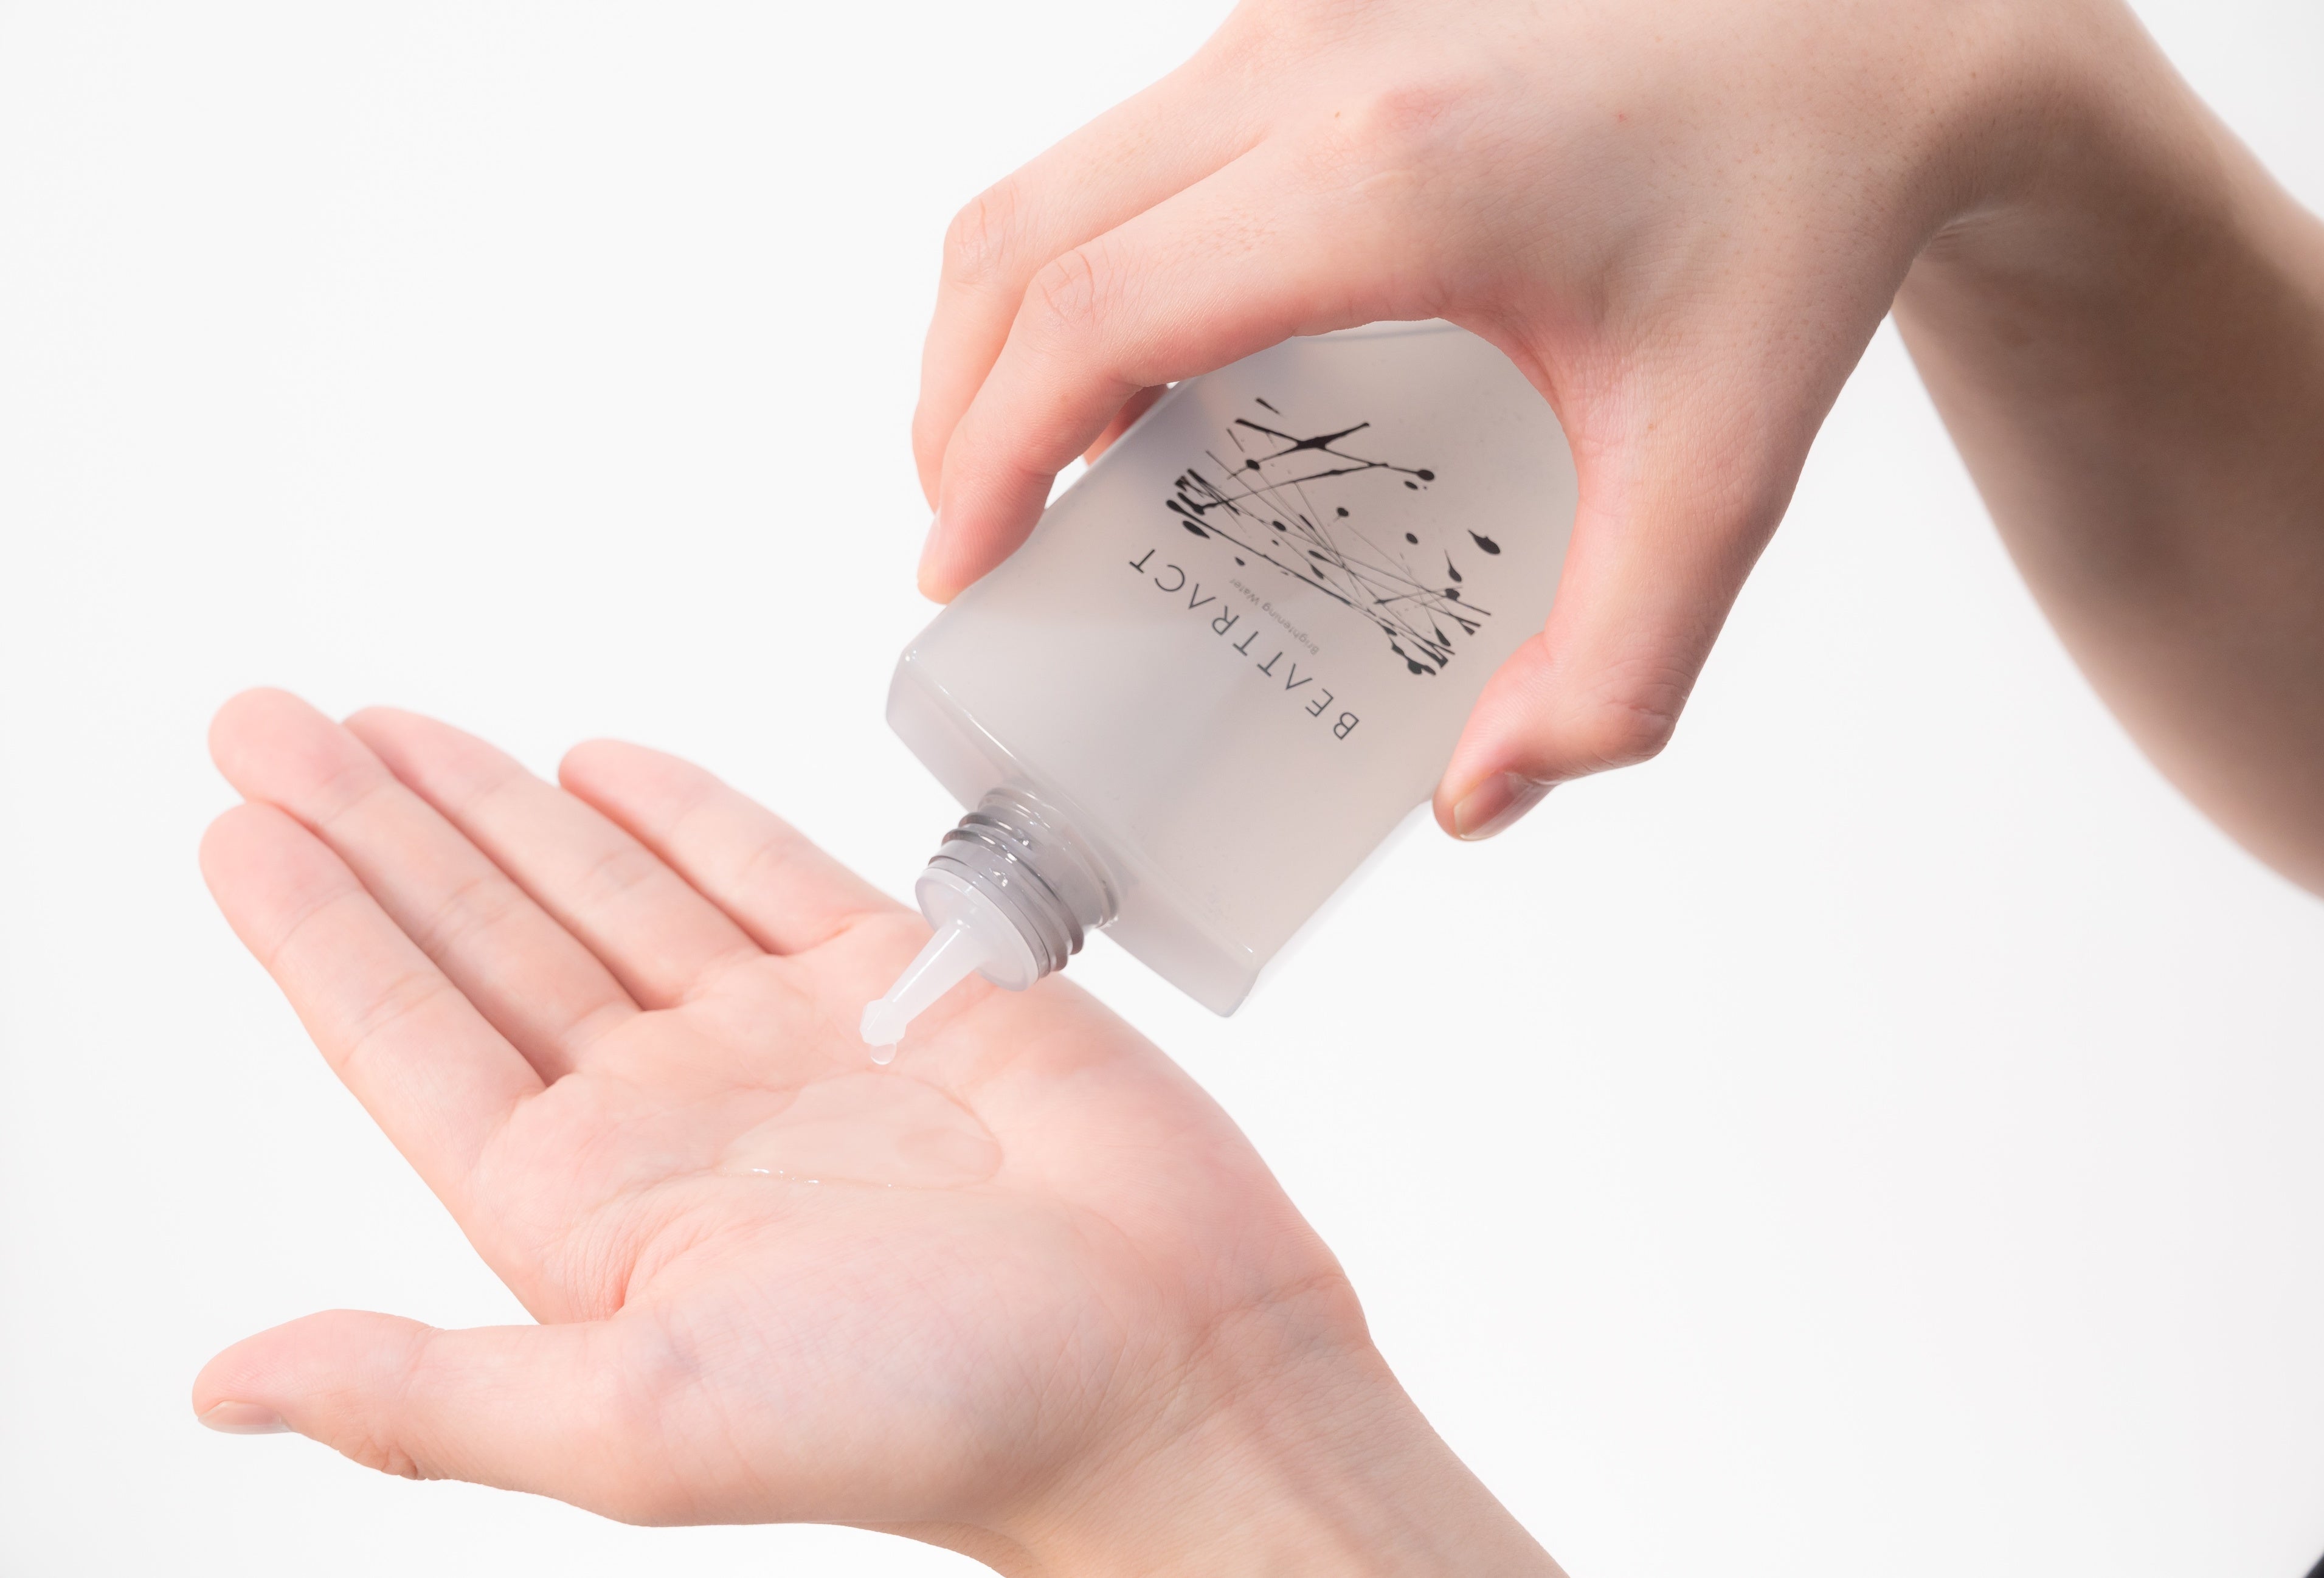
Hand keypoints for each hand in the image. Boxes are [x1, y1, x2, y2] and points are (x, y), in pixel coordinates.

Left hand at [192, 690, 1558, 1573]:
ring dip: (497, 807)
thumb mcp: (646, 1427)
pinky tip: (599, 762)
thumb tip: (226, 1385)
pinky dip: (682, 808)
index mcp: (593, 1215)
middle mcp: (677, 1116)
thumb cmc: (939, 1420)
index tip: (235, 824)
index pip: (412, 1040)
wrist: (1174, 1365)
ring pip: (609, 889)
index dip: (318, 929)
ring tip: (390, 727)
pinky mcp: (909, 983)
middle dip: (375, 828)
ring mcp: (790, 1042)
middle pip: (488, 940)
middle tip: (265, 723)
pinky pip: (764, 869)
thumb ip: (431, 1395)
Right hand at [910, 0, 2159, 837]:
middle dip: (957, 411)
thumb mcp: (1723, 469)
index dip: (990, 454)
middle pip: (1018, 241)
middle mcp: (1305, 67)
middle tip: (979, 548)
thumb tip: (1477, 793)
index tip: (961, 572)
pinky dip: (1072, 269)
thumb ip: (1619, 665)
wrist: (1858, 28)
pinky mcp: (1298, 20)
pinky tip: (1139, 373)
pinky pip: (1117, 152)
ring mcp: (1288, 22)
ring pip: (1048, 183)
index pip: (1094, 313)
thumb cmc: (1794, 215)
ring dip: (1001, 335)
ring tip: (1034, 477)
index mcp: (1391, 176)